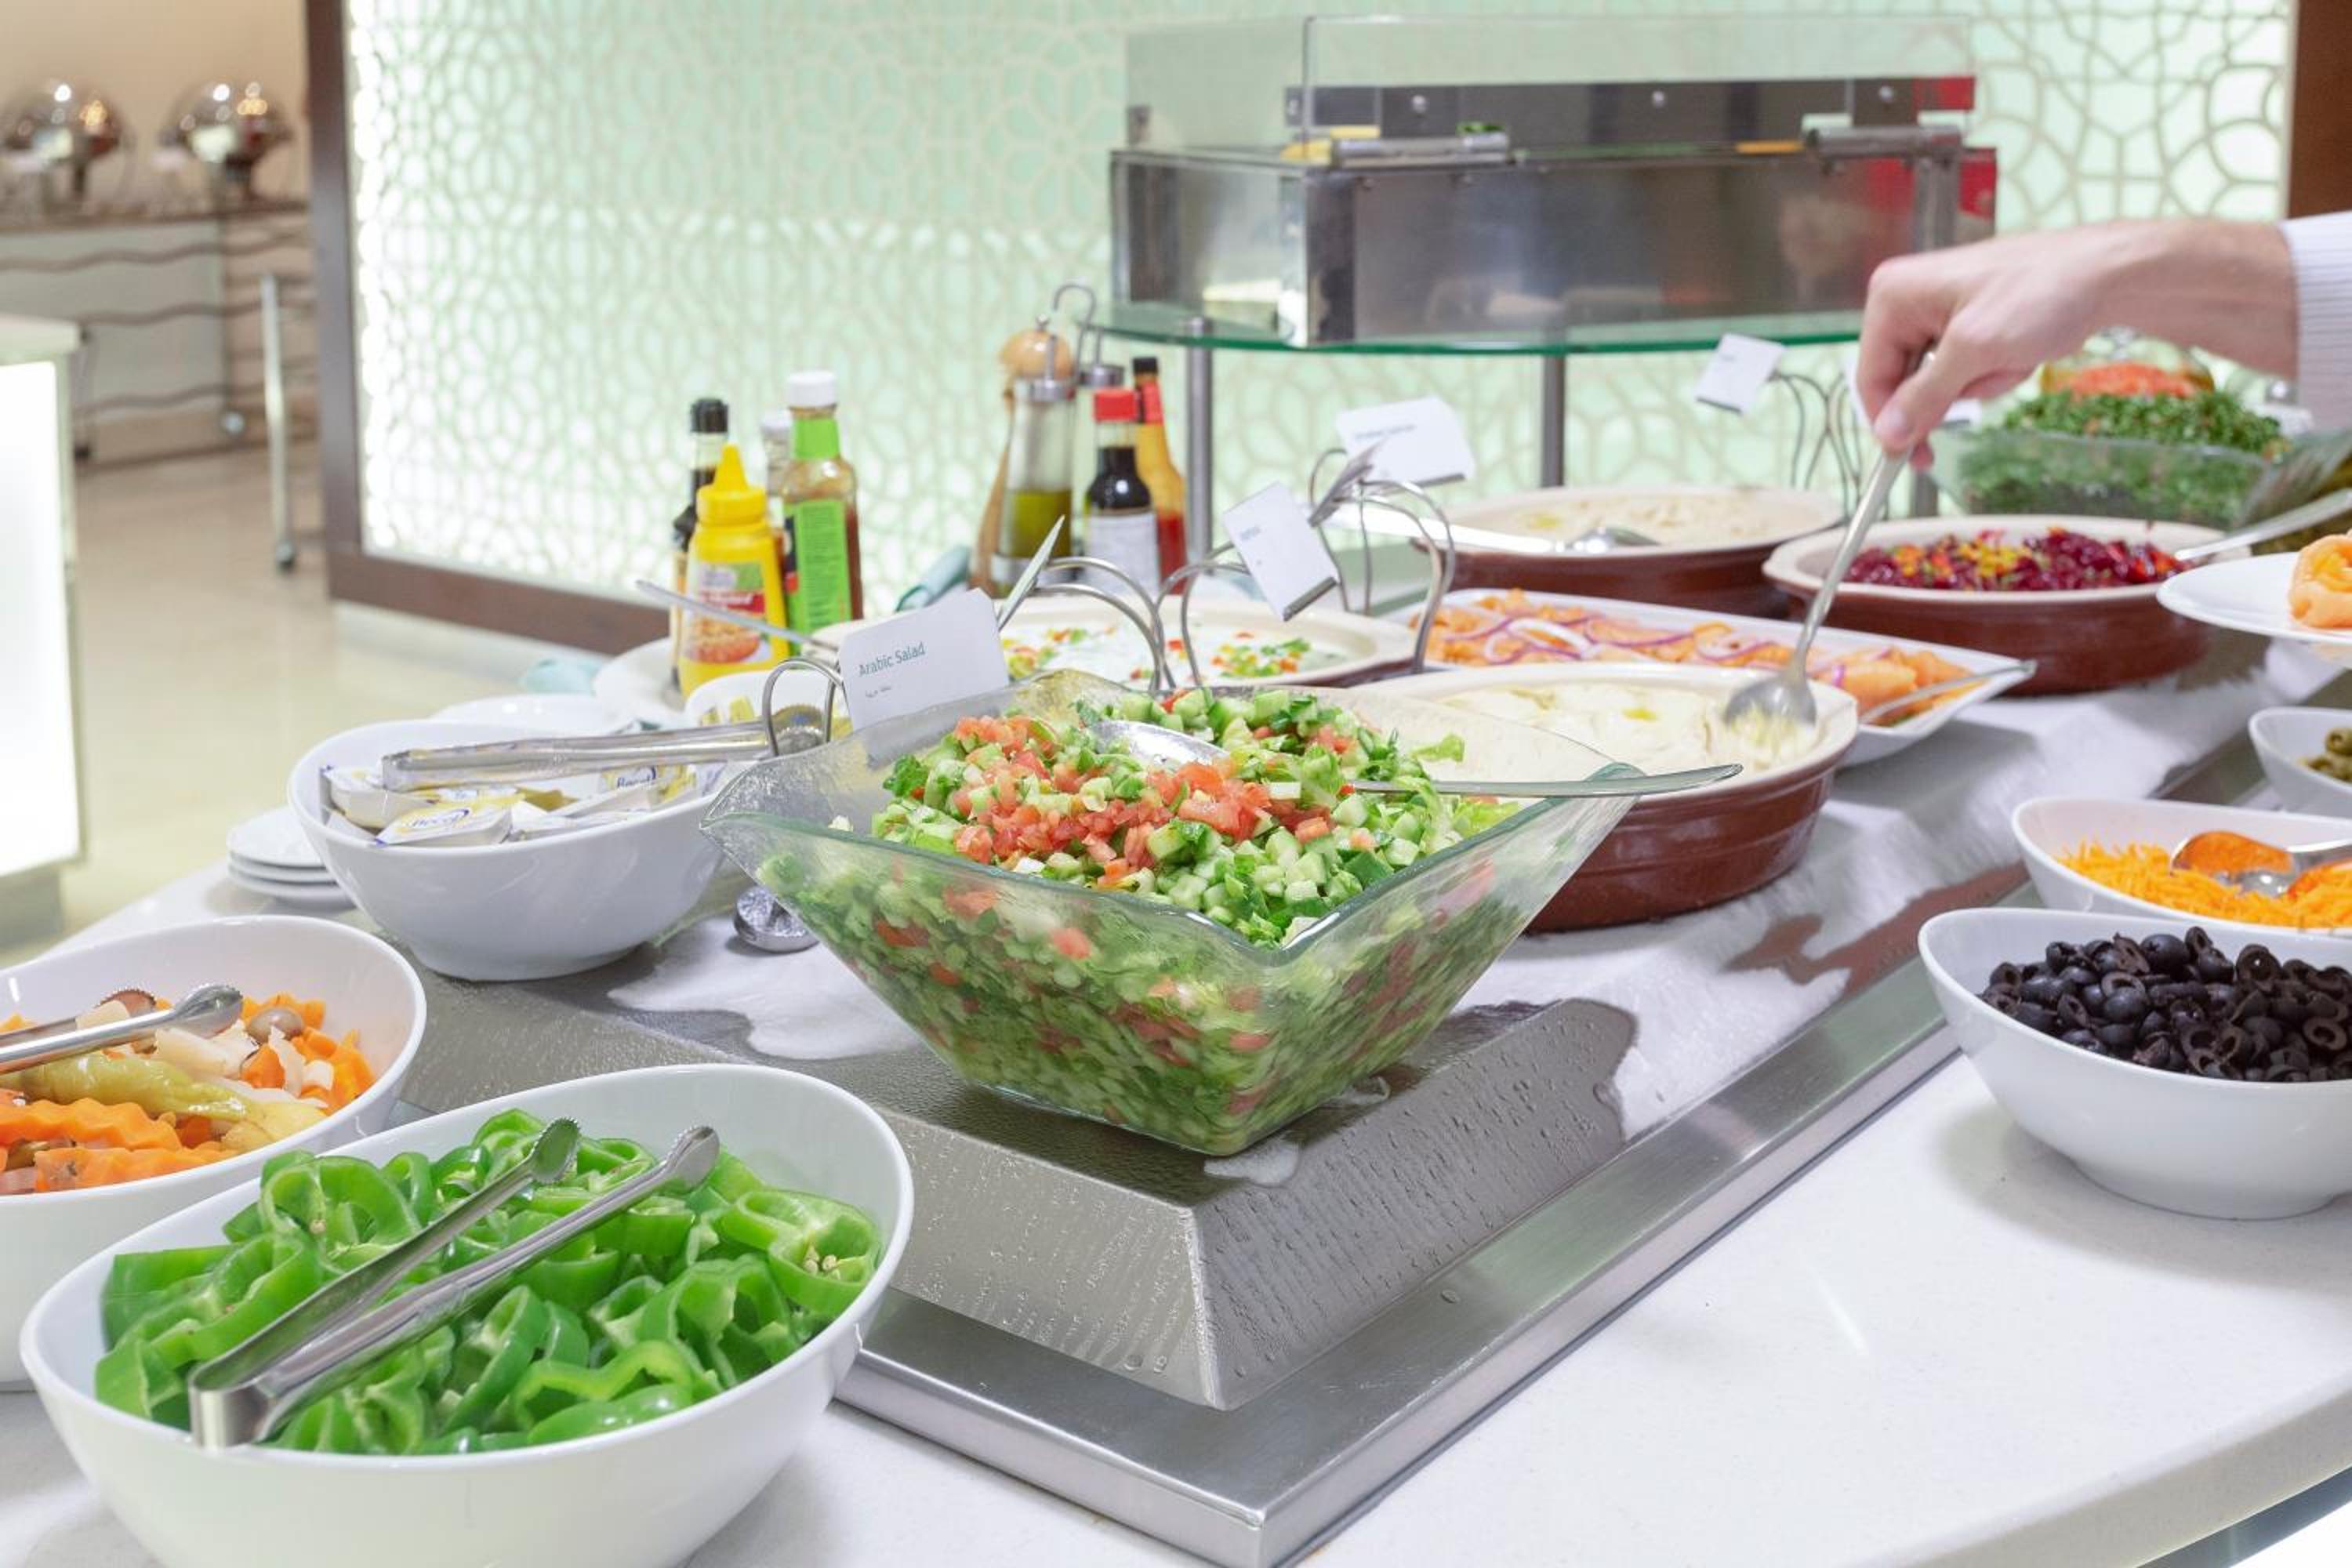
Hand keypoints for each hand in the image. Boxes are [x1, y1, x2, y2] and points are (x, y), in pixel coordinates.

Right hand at [1857, 227, 2129, 453]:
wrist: (2107, 273)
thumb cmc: (2040, 295)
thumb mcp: (1974, 351)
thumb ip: (1924, 397)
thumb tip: (1886, 436)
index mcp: (1892, 295)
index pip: (1871, 376)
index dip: (1891, 421)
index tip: (1914, 458)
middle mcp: (1907, 300)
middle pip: (1905, 381)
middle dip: (1954, 390)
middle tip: (1992, 378)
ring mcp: (1938, 311)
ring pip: (1939, 381)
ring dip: (1981, 382)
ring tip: (2015, 356)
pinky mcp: (1968, 321)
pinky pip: (1965, 369)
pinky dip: (1994, 371)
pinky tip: (2022, 351)